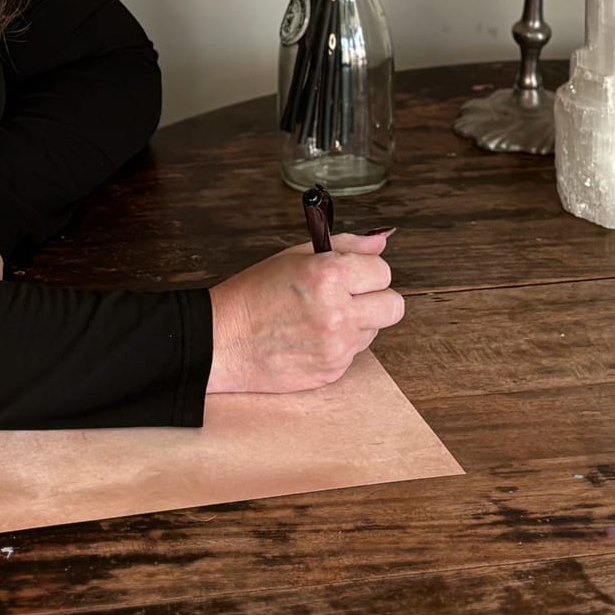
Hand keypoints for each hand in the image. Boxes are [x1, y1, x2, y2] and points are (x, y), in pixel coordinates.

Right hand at [205, 231, 403, 394]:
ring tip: (319, 318)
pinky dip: (339, 345)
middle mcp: (338, 312)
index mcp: (328, 275)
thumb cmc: (251, 295)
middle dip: (376, 298)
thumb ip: (344, 247)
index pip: (383, 270)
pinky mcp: (332, 372)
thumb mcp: (293, 257)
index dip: (366, 270)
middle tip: (349, 296)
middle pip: (393, 305)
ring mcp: (337, 346)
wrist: (221, 341)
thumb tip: (379, 242)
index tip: (351, 273)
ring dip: (357, 322)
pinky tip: (310, 338)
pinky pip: (353, 353)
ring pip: (374, 330)